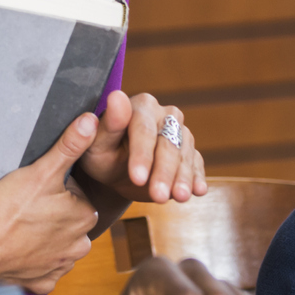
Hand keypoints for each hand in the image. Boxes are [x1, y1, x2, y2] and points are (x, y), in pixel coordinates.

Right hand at [0, 111, 100, 292]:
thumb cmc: (11, 208)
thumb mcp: (42, 170)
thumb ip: (70, 145)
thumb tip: (93, 120)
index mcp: (86, 216)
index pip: (75, 194)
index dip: (54, 188)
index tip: (35, 189)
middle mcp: (79, 245)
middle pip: (68, 220)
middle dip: (52, 214)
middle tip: (25, 207)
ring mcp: (60, 267)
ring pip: (58, 245)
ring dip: (45, 238)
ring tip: (20, 226)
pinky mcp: (42, 283)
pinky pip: (43, 269)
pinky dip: (32, 260)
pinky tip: (18, 249)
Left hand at [77, 91, 208, 204]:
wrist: (116, 170)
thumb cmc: (102, 153)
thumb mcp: (96, 144)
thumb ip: (108, 123)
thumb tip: (117, 97)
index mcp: (142, 105)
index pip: (144, 130)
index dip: (142, 155)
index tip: (137, 177)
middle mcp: (166, 114)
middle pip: (168, 144)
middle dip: (164, 172)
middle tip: (158, 196)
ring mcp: (181, 132)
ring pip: (185, 155)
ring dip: (183, 178)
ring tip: (179, 197)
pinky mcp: (190, 150)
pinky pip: (196, 163)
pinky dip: (197, 177)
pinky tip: (198, 190)